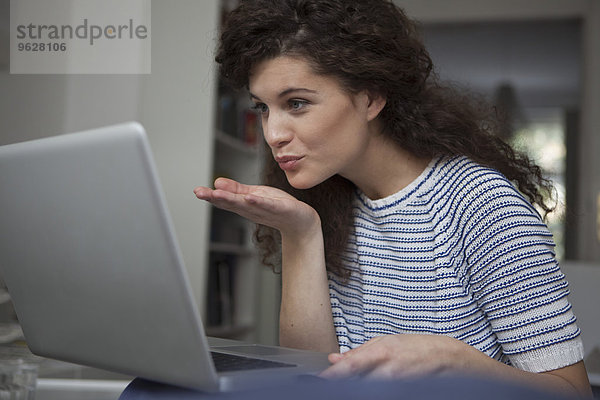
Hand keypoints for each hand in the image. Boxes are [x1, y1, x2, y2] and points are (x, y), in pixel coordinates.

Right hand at [194, 177, 319, 237]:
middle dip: (216, 198)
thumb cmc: (278, 207)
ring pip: (247, 205)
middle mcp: (253, 210)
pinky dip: (259, 202)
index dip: (211, 196)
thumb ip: (237, 190)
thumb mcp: (255, 195)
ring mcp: (266, 211)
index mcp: (245, 206)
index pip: (226, 200)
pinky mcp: (282, 209)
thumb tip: (217, 183)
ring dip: (232, 200)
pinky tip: (249, 197)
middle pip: (232, 203)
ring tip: (217, 194)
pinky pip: (268, 205)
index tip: (197, 191)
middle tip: (201, 193)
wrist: (301, 221)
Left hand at [320, 334, 464, 379]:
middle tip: (335, 380)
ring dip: (359, 384)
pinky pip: (381, 391)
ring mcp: (397, 385)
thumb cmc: (418, 347)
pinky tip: (374, 382)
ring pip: (367, 388)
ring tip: (357, 379)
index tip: (319, 379)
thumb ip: (359, 352)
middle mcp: (388, 371)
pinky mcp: (403, 392)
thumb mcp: (387, 341)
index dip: (332, 375)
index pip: (350, 366)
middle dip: (344, 381)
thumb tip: (335, 359)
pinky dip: (373, 387)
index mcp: (382, 352)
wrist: (449, 359)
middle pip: (356, 382)